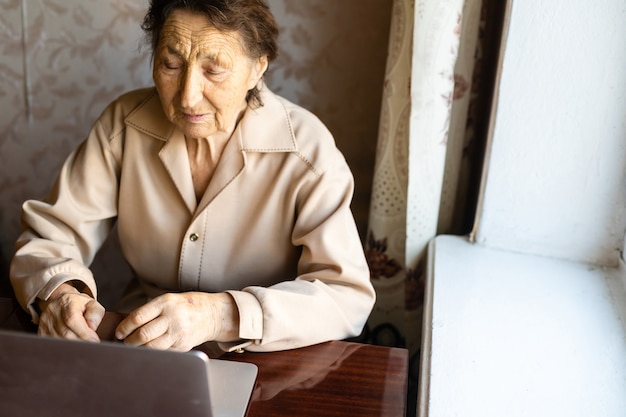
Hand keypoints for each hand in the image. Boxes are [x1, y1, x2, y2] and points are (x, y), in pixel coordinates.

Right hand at [38, 282, 104, 342]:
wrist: (60, 301)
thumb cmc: (78, 304)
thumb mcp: (92, 303)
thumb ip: (96, 314)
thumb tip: (92, 327)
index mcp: (68, 302)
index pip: (72, 319)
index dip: (83, 333)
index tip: (93, 341)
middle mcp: (53, 312)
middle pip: (65, 333)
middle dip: (80, 342)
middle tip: (90, 345)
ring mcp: (45, 323)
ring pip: (58, 341)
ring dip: (72, 346)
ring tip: (82, 345)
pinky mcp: (41, 332)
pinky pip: (51, 345)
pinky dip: (63, 348)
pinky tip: (71, 346)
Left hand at [114, 292, 239, 350]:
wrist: (211, 314)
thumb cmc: (186, 306)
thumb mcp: (169, 300)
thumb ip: (150, 311)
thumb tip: (127, 326)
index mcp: (166, 303)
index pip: (138, 317)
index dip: (124, 327)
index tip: (119, 332)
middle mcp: (172, 317)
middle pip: (143, 334)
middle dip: (129, 341)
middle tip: (124, 342)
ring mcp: (178, 333)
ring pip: (151, 347)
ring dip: (139, 349)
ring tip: (135, 347)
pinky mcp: (183, 345)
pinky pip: (162, 352)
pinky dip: (153, 353)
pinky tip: (149, 350)